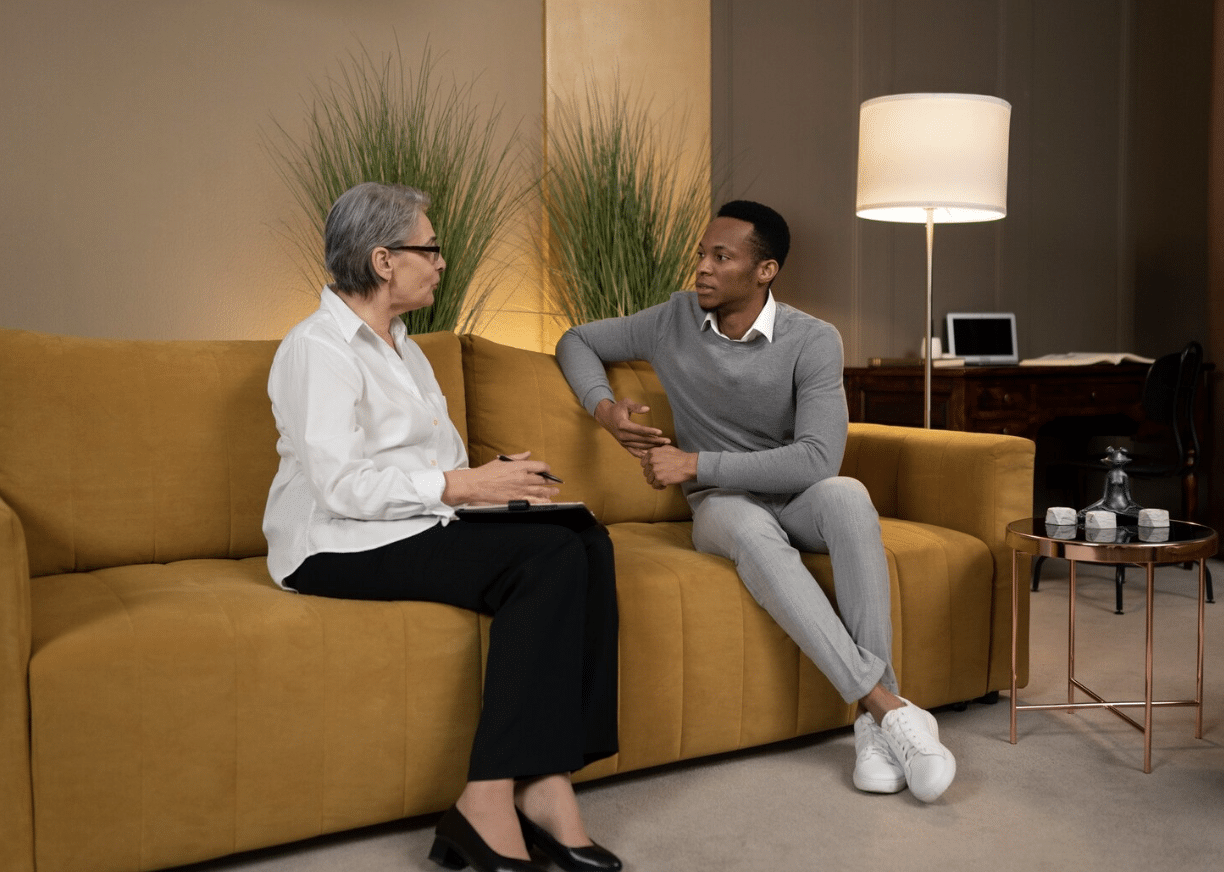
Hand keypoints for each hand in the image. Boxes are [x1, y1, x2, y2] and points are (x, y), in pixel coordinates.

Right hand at [442, 451, 558, 505]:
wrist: (476, 484)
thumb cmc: (487, 472)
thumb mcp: (503, 460)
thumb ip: (518, 457)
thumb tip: (528, 453)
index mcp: (520, 466)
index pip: (541, 467)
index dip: (547, 469)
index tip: (548, 471)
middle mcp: (523, 478)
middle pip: (543, 480)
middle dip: (550, 482)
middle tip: (556, 483)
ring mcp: (520, 490)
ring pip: (541, 492)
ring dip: (550, 492)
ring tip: (555, 492)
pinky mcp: (516, 500)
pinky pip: (533, 501)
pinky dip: (542, 502)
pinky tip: (547, 501)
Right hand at [594, 398, 671, 457]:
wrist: (606, 417)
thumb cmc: (618, 408)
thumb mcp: (626, 403)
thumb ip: (636, 406)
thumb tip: (647, 409)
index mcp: (621, 424)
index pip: (638, 429)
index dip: (649, 431)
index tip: (660, 432)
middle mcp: (622, 435)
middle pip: (641, 439)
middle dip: (655, 441)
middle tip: (667, 441)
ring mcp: (622, 442)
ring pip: (640, 446)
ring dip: (652, 447)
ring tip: (664, 446)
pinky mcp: (624, 445)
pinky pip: (635, 452)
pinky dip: (644, 454)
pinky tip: (654, 454)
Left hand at [640, 445, 697, 489]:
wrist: (689, 464)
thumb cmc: (679, 456)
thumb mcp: (666, 448)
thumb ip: (656, 451)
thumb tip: (648, 456)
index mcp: (652, 453)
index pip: (643, 463)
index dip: (649, 467)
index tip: (655, 469)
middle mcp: (651, 461)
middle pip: (646, 472)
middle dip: (652, 475)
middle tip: (661, 475)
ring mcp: (655, 471)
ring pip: (649, 480)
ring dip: (655, 481)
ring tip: (663, 480)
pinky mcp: (660, 479)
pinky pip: (655, 486)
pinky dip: (660, 487)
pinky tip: (665, 484)